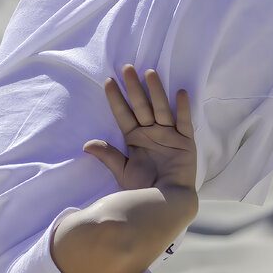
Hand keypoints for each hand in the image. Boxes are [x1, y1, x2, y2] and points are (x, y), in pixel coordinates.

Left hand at [87, 64, 197, 191]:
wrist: (166, 204)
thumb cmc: (144, 190)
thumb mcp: (123, 171)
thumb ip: (108, 156)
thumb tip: (86, 144)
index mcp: (135, 138)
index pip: (124, 114)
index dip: (116, 99)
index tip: (108, 82)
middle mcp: (151, 133)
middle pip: (141, 106)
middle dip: (134, 88)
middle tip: (127, 68)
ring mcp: (169, 135)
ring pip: (161, 109)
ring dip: (156, 91)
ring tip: (149, 73)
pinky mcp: (186, 142)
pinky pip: (184, 122)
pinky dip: (183, 108)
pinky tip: (180, 93)